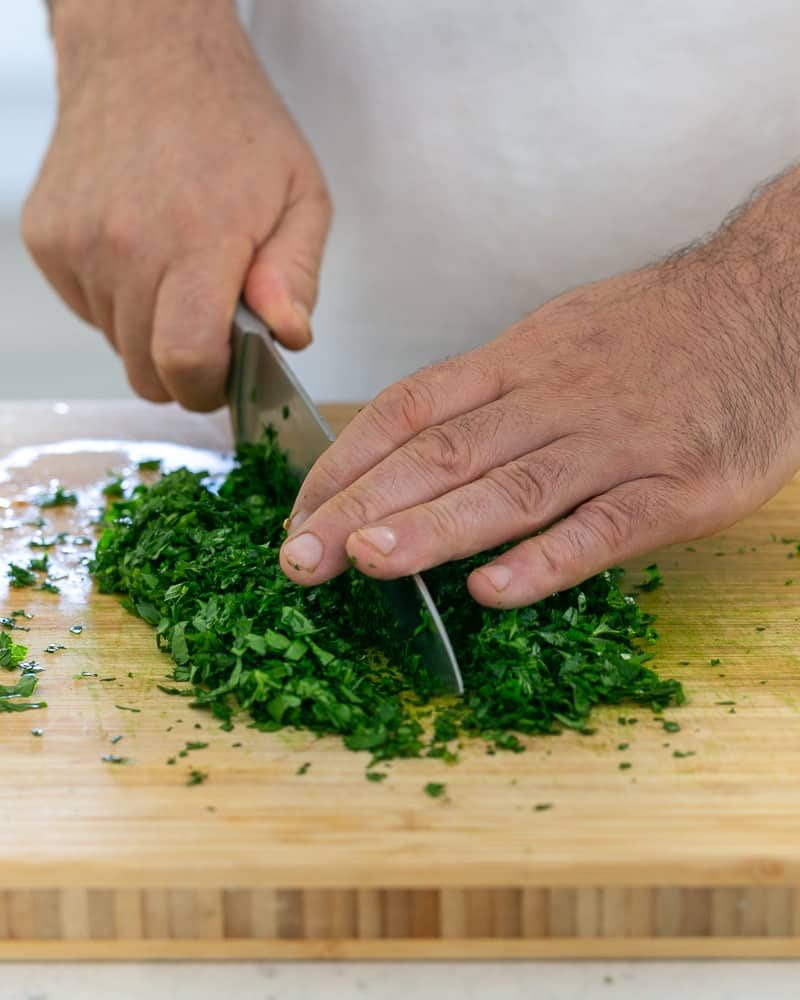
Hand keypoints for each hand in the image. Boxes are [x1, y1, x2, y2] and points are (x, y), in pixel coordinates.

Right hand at [23, 0, 330, 410]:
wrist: (147, 54)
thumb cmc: (235, 126)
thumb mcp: (300, 196)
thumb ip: (297, 275)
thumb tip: (289, 336)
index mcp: (197, 240)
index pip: (186, 361)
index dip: (210, 387)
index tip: (228, 375)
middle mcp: (125, 246)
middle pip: (146, 372)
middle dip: (184, 369)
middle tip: (212, 326)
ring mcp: (78, 244)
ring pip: (116, 345)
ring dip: (152, 331)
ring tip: (178, 272)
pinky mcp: (47, 240)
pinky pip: (89, 310)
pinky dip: (119, 301)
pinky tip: (142, 251)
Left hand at [279, 230, 799, 606]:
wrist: (767, 302)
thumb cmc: (653, 330)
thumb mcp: (556, 336)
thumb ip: (488, 391)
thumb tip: (409, 441)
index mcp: (516, 363)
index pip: (408, 410)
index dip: (345, 463)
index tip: (298, 511)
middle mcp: (553, 400)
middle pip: (442, 454)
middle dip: (362, 507)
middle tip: (300, 558)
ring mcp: (616, 444)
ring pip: (512, 489)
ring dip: (434, 529)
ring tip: (369, 563)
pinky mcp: (677, 487)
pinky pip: (604, 527)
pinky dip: (546, 560)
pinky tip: (492, 590)